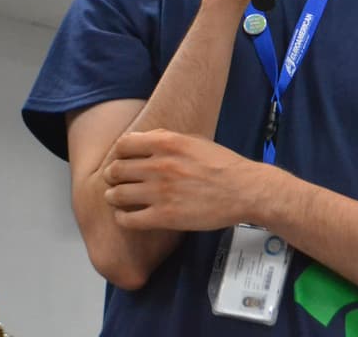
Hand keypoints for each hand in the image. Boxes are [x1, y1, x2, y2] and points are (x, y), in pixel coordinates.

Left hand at [102, 129, 271, 231]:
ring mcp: (160, 193)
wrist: (244, 190)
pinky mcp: (164, 217)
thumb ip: (167, 139)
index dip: (119, 154)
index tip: (123, 161)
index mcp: (166, 143)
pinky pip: (128, 220)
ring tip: (120, 200)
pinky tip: (129, 216)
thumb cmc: (222, 164)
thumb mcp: (194, 141)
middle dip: (113, 177)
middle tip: (118, 182)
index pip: (123, 145)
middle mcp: (159, 166)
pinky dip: (123, 218)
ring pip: (117, 195)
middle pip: (116, 170)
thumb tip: (143, 140)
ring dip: (114, 197)